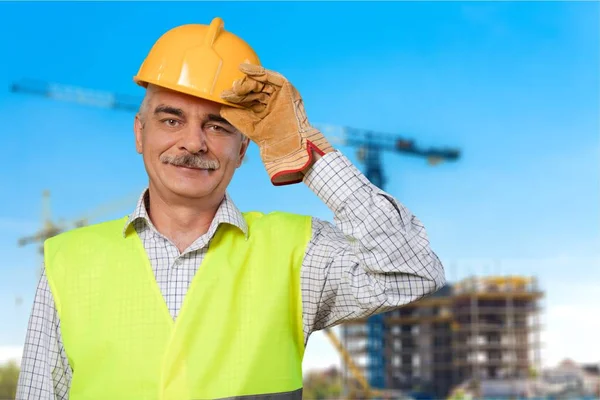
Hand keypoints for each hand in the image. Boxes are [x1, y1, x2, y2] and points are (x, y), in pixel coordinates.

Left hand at [220, 64, 333, 185]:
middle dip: (241, 88)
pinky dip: (258, 71)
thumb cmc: (267, 138)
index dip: (235, 96)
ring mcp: (278, 94)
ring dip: (247, 81)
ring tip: (236, 84)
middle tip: (230, 89)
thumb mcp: (245, 123)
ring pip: (261, 82)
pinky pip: (271, 77)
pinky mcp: (286, 88)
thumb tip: (220, 105)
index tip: (223, 95)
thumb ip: (234, 113)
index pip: (247, 98)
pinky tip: (244, 69)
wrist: (285, 143)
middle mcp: (270, 101)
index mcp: (261, 110)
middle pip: (253, 89)